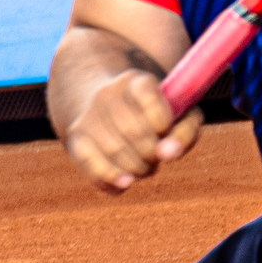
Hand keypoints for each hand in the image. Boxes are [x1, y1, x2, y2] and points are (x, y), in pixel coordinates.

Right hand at [64, 68, 202, 191]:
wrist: (110, 104)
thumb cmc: (156, 113)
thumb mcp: (180, 114)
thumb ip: (185, 132)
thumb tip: (168, 154)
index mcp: (136, 80)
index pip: (148, 98)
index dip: (162, 122)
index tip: (164, 130)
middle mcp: (107, 93)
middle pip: (134, 132)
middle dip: (152, 154)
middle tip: (156, 157)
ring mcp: (88, 115)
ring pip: (114, 152)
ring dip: (137, 170)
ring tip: (144, 167)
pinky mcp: (76, 137)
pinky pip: (92, 166)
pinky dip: (112, 179)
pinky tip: (125, 182)